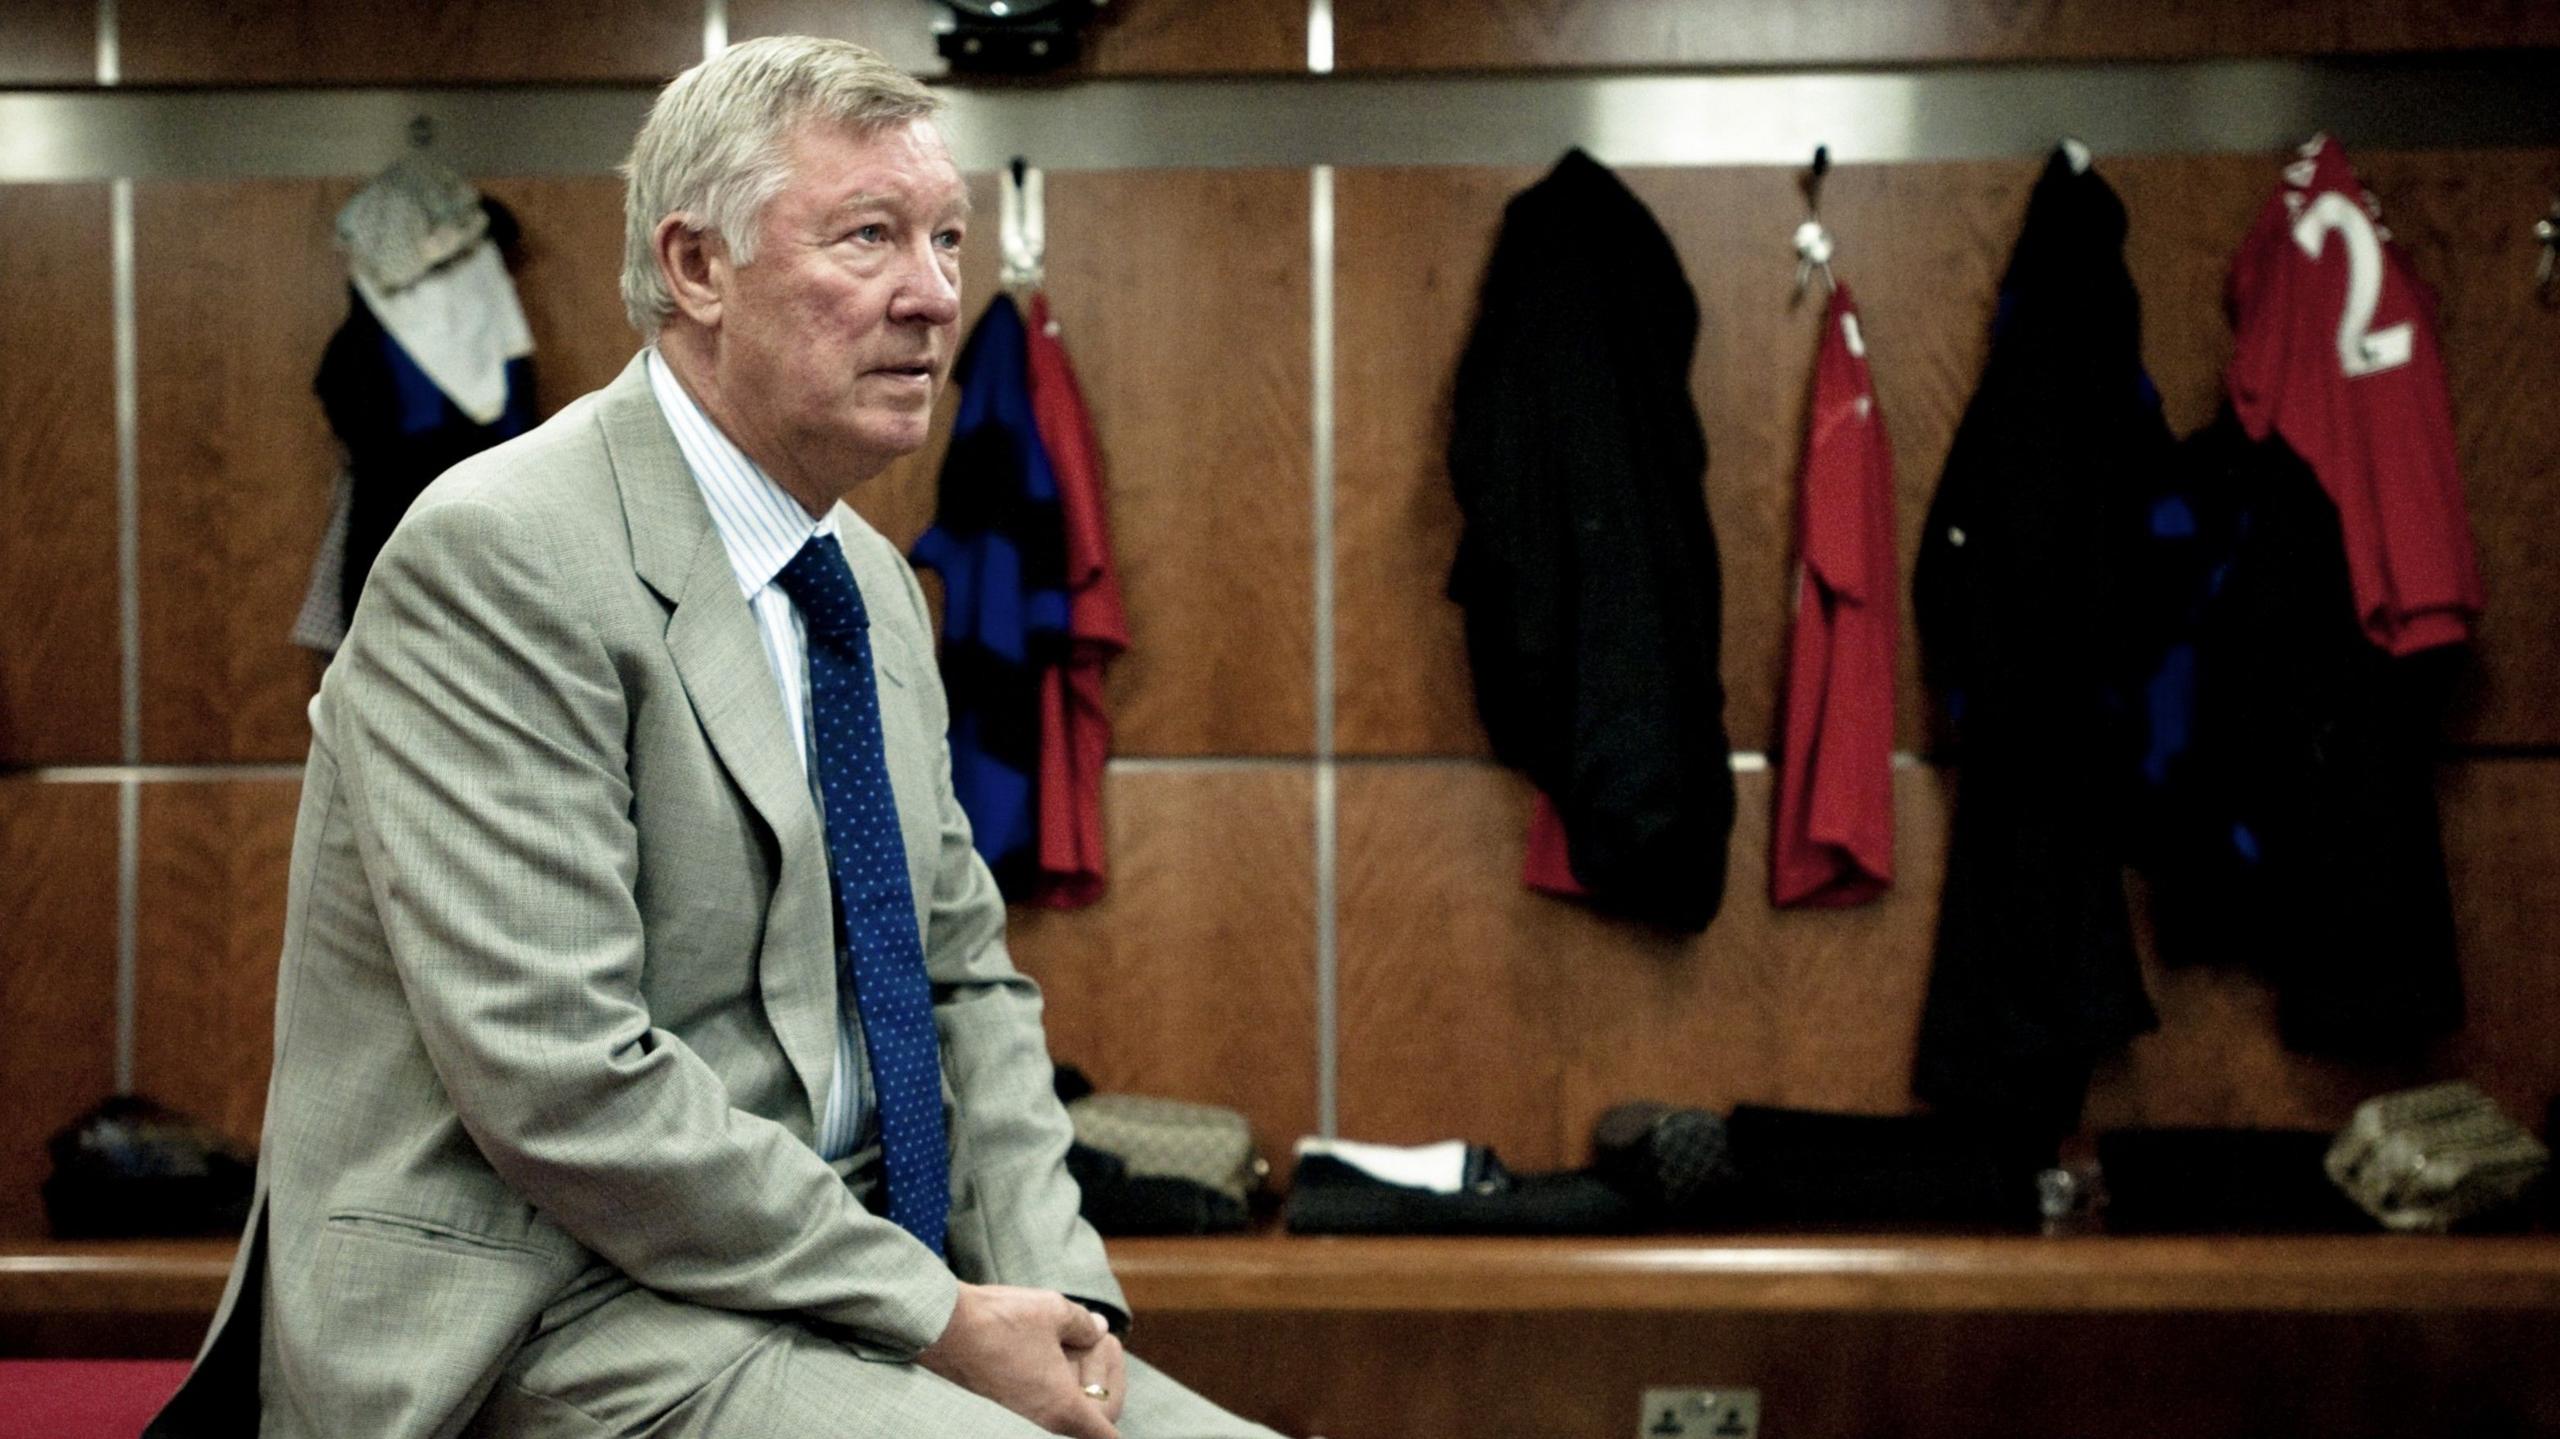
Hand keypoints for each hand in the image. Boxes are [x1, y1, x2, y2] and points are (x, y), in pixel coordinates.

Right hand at [916, 1283, 1118, 1438]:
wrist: (941, 1327)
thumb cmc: (1000, 1321)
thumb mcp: (1054, 1311)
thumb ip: (1085, 1324)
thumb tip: (1098, 1329)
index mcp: (1062, 1407)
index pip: (1104, 1435)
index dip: (1117, 1428)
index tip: (1124, 1432)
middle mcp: (1041, 1418)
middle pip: (1090, 1408)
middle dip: (1100, 1371)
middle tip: (1098, 1336)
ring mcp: (1020, 1410)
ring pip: (1064, 1398)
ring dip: (1075, 1367)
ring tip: (1072, 1328)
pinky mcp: (1002, 1397)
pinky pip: (1041, 1390)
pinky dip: (1052, 1368)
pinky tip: (1050, 1334)